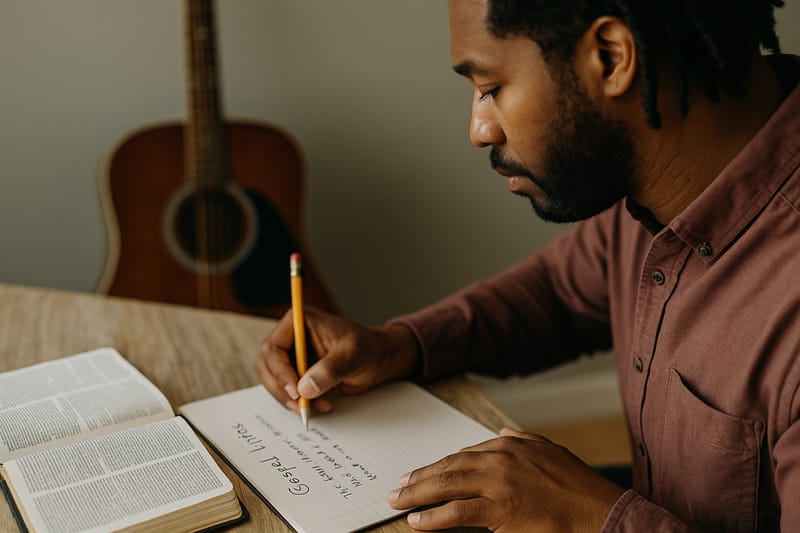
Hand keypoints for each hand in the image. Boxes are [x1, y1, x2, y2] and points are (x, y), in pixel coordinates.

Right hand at [256, 307, 419, 413]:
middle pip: (267, 367)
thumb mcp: (353, 355)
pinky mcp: (298, 374)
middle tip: (301, 406)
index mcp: (298, 322)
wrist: (379, 359)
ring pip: (274, 382)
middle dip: (282, 389)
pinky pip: (288, 392)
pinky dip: (300, 403)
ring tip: (315, 407)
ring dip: (290, 400)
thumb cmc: (368, 348)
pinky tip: (321, 405)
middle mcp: (290, 338)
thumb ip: (330, 369)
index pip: (273, 348)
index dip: (280, 371)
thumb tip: (305, 388)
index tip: (295, 390)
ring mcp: (292, 357)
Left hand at [388, 428, 624, 531]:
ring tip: (398, 502)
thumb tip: (503, 431)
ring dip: (418, 494)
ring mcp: (497, 482)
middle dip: (420, 478)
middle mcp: (499, 458)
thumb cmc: (576, 485)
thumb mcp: (549, 451)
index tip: (421, 474)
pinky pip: (456, 512)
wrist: (597, 510)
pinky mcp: (499, 508)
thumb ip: (523, 440)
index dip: (439, 466)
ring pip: (446, 486)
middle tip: (398, 487)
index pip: (463, 455)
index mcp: (509, 445)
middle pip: (448, 467)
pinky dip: (433, 517)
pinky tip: (416, 521)